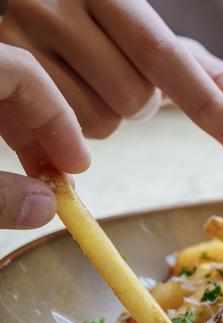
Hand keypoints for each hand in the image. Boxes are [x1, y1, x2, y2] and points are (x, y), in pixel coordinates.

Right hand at [0, 0, 222, 151]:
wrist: (33, 18)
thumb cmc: (108, 38)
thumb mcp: (156, 46)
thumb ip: (208, 76)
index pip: (167, 56)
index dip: (208, 103)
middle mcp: (58, 2)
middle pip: (134, 100)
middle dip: (138, 105)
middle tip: (114, 79)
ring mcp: (20, 34)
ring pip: (98, 123)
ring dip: (105, 120)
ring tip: (85, 87)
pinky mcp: (1, 70)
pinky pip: (58, 136)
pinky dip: (71, 134)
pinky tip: (62, 106)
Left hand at [0, 42, 89, 229]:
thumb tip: (45, 208)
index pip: (26, 74)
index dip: (59, 120)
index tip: (75, 165)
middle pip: (22, 83)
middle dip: (49, 134)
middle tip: (66, 178)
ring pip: (8, 93)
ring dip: (34, 136)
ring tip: (48, 176)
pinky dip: (11, 132)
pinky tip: (24, 164)